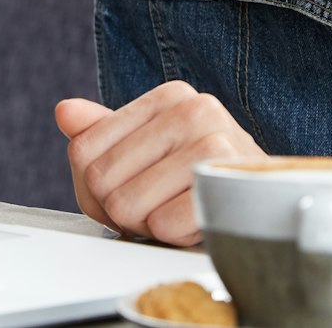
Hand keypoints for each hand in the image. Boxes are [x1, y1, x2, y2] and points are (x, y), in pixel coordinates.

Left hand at [55, 80, 265, 245]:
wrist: (266, 204)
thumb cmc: (201, 178)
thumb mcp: (147, 150)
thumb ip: (101, 131)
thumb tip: (65, 112)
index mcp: (170, 96)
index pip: (83, 150)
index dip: (95, 187)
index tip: (130, 186)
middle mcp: (193, 109)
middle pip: (102, 180)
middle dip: (122, 207)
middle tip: (156, 205)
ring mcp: (213, 142)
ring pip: (127, 205)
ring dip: (147, 223)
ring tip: (176, 210)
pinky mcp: (225, 182)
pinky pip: (162, 226)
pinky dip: (174, 235)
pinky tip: (195, 221)